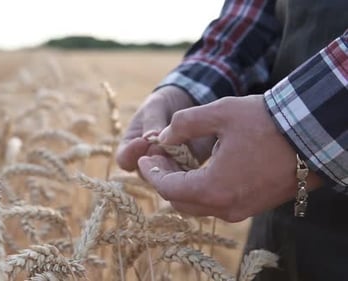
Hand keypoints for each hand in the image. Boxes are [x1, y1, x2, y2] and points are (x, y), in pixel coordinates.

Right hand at [116, 86, 214, 170]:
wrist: (185, 103)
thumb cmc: (162, 105)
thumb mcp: (155, 106)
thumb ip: (152, 121)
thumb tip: (150, 137)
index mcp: (131, 148)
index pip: (124, 159)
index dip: (130, 153)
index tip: (142, 140)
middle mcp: (146, 162)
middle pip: (145, 172)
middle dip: (155, 159)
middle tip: (165, 144)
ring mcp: (166, 168)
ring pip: (166, 176)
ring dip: (173, 164)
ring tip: (182, 146)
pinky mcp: (186, 168)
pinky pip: (186, 174)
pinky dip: (189, 165)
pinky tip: (195, 151)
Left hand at [138, 95, 321, 221]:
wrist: (311, 135)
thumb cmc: (266, 122)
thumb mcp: (218, 113)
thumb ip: (183, 124)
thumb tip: (163, 137)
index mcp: (213, 189)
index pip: (167, 188)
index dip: (151, 172)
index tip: (143, 158)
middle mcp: (225, 208)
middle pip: (180, 201)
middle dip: (165, 179)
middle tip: (160, 157)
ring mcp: (241, 210)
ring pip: (199, 205)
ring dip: (183, 185)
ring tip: (178, 160)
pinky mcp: (253, 206)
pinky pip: (217, 203)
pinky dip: (202, 189)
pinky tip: (201, 167)